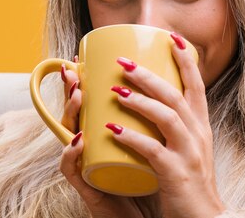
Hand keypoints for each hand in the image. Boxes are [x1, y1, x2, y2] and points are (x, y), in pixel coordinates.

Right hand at [58, 58, 144, 217]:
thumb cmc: (153, 178)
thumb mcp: (156, 142)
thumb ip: (157, 117)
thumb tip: (172, 81)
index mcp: (108, 135)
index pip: (92, 105)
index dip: (83, 82)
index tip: (79, 57)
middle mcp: (95, 148)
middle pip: (77, 115)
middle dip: (72, 89)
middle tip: (73, 69)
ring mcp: (90, 167)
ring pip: (71, 137)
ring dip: (73, 113)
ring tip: (79, 95)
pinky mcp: (90, 189)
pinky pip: (74, 171)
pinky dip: (74, 155)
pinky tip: (81, 140)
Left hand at [108, 33, 224, 217]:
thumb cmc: (190, 182)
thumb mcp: (188, 147)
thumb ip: (174, 125)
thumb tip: (150, 100)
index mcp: (200, 125)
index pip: (196, 84)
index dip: (185, 59)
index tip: (171, 37)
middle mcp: (198, 134)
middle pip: (176, 94)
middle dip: (149, 75)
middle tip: (123, 62)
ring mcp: (189, 153)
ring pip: (167, 116)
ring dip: (140, 100)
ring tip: (115, 90)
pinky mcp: (176, 173)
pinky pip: (153, 150)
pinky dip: (132, 138)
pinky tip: (113, 131)